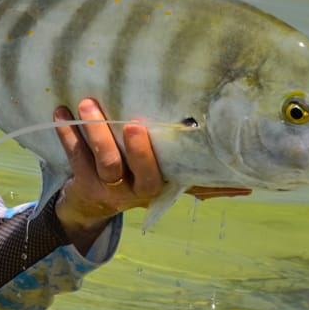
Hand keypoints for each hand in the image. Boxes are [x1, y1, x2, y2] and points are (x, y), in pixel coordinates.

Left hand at [51, 98, 249, 249]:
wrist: (91, 206)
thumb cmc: (138, 181)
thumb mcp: (170, 184)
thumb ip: (203, 183)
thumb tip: (248, 186)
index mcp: (156, 185)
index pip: (155, 172)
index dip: (145, 152)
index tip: (139, 125)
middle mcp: (131, 190)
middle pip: (121, 166)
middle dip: (115, 140)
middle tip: (119, 115)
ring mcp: (104, 187)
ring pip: (98, 161)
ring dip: (91, 131)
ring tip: (86, 103)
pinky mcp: (81, 181)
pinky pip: (72, 155)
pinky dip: (66, 132)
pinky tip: (60, 112)